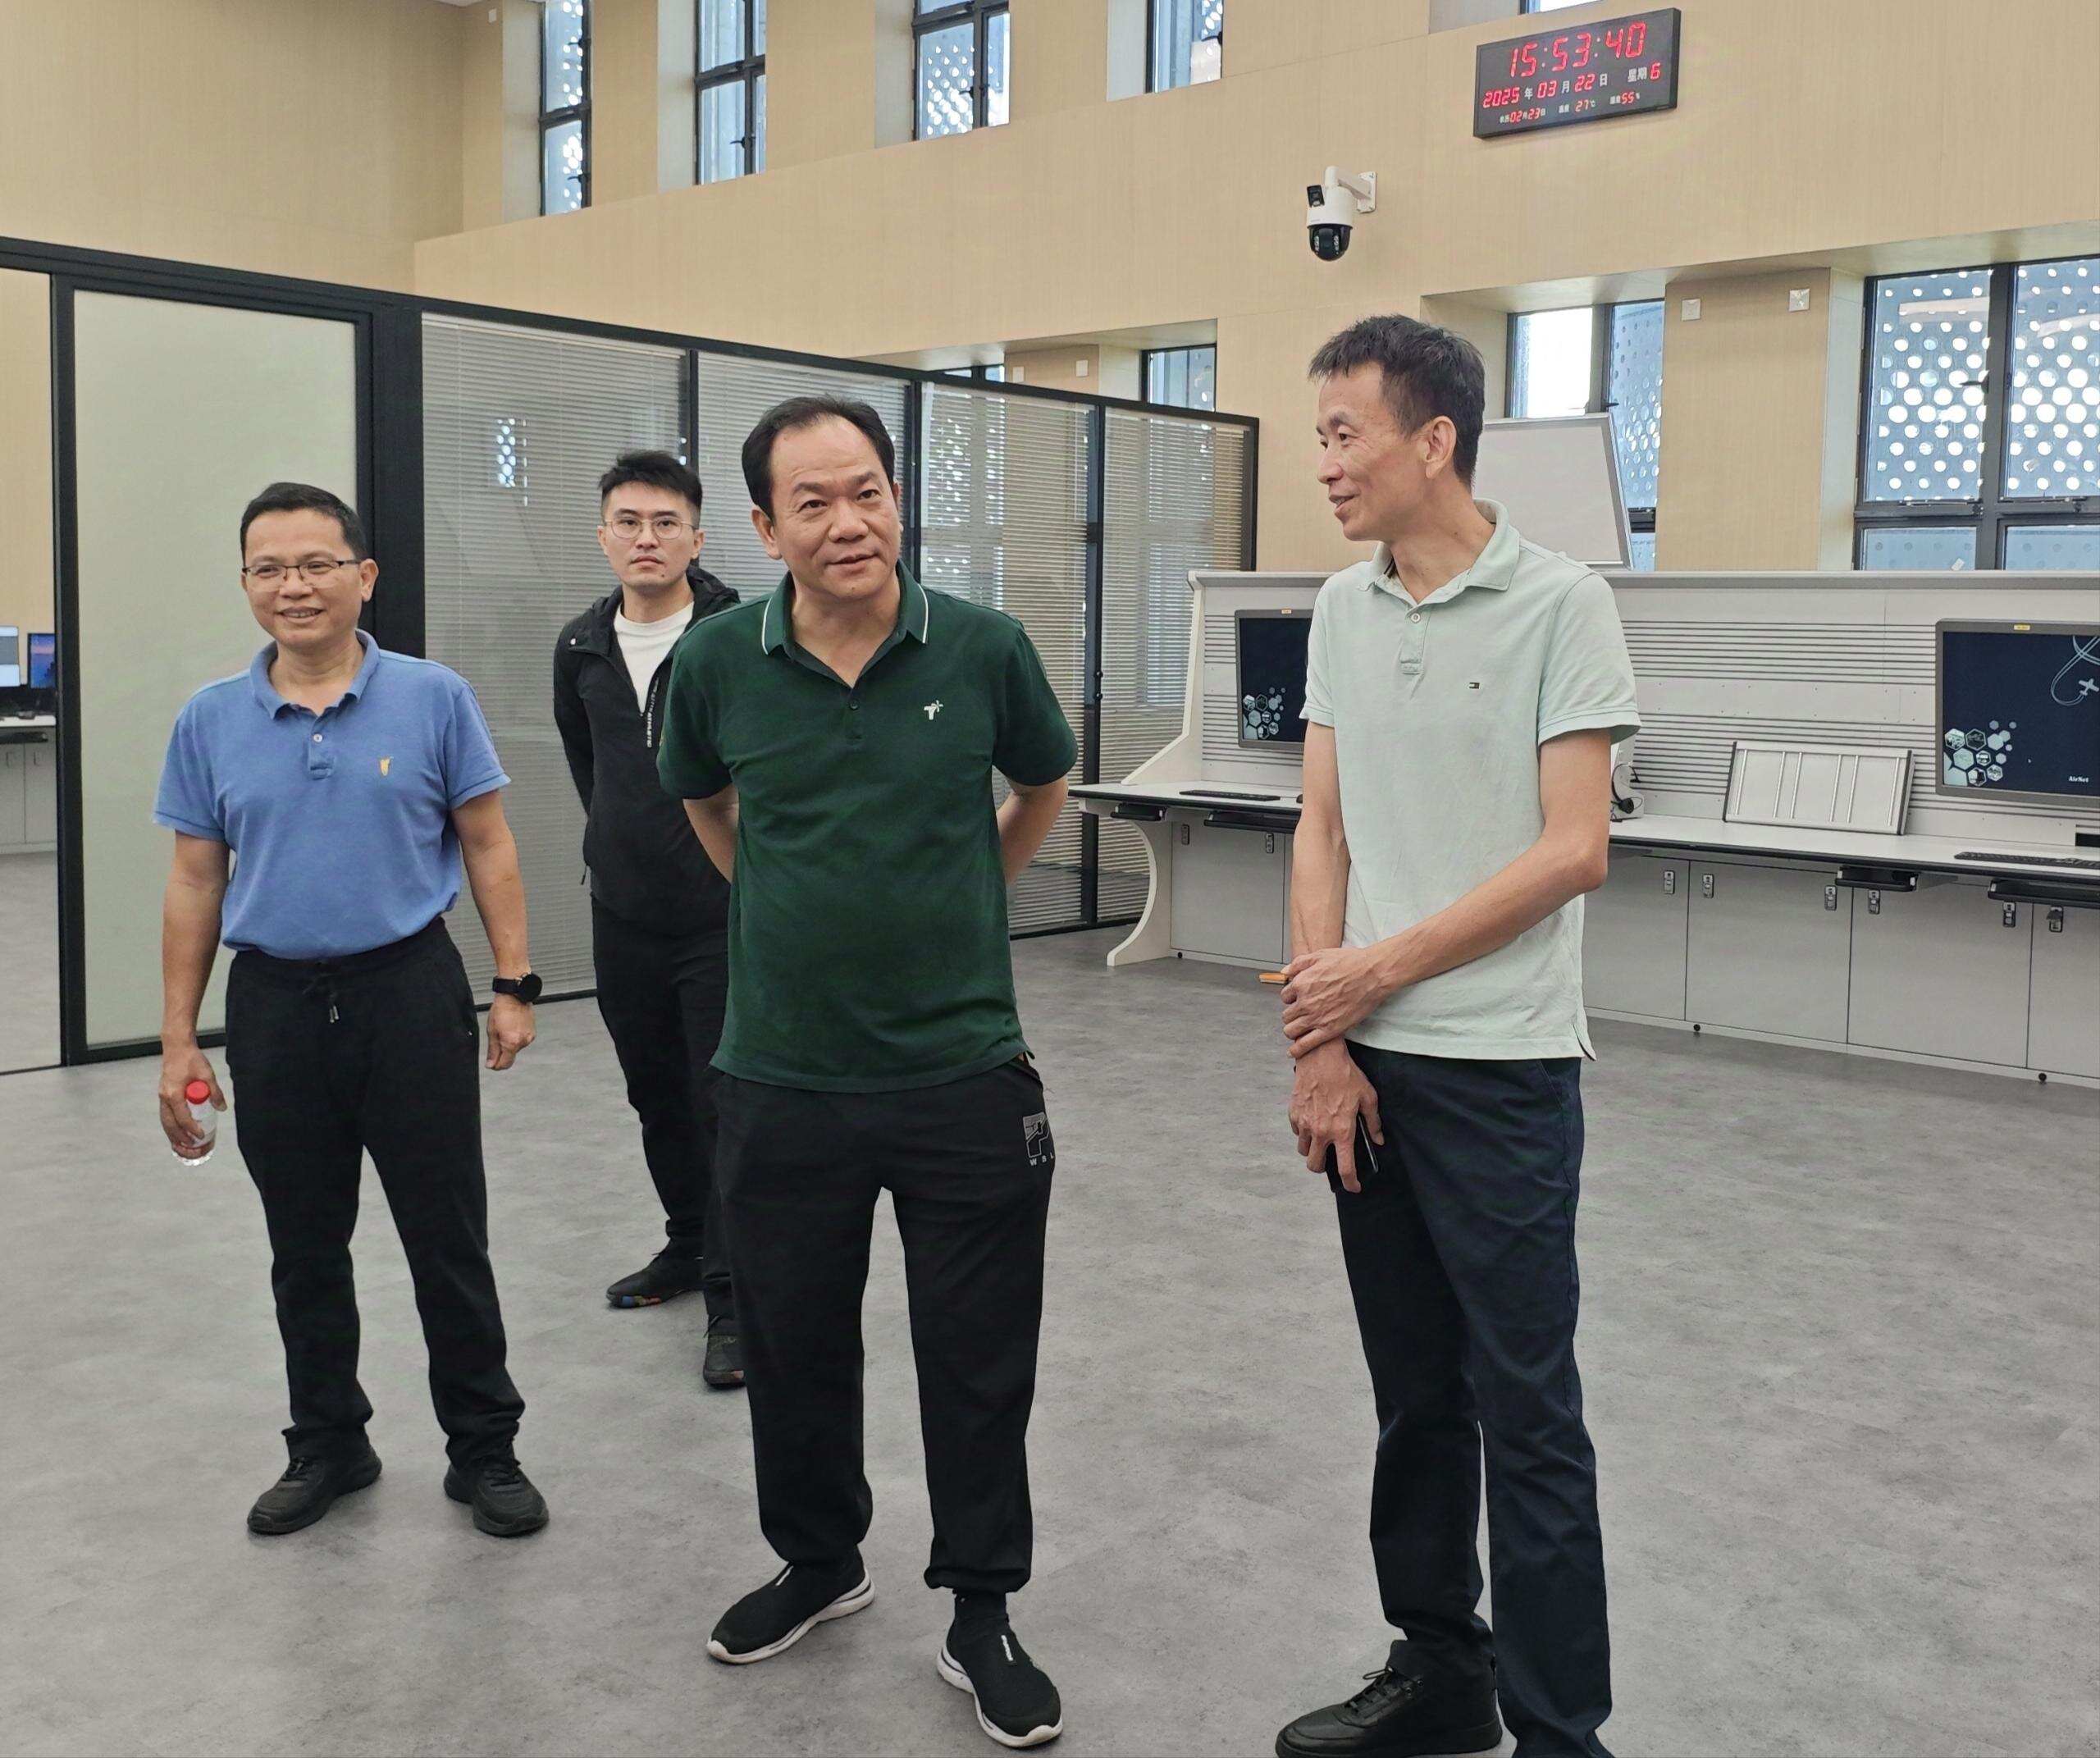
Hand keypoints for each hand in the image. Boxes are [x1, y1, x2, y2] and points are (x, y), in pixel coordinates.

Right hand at [158, 1043, 225, 1158]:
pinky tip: (176, 1132)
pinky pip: (165, 1114)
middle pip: (169, 1123)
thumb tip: (222, 1108)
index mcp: (174, 1093)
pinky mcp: (163, 1094)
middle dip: (179, 1137)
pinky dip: (170, 1125)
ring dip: (172, 1134)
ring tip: (182, 1145)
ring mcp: (162, 1096)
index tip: (201, 1136)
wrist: (177, 1047)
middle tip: (191, 1146)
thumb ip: (215, 1092)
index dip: (191, 1128)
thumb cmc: (191, 1059)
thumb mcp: (207, 1074)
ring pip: (165, 1120)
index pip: (182, 1117)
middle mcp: (165, 1097)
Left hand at [487, 997, 534, 1070]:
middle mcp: (523, 1042)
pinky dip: (516, 1039)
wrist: (514, 997)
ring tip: (504, 1030)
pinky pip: (522, 1041)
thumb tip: (491, 1064)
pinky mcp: (532, 1033)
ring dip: (509, 1045)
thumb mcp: (492, 1031)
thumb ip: (492, 1050)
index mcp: (511, 1043)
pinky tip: (511, 1028)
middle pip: (511, 1057)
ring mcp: (529, 1038)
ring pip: (516, 1049)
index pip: (505, 1064)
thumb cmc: (502, 1010)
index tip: (491, 1063)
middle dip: (502, 1054)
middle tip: (496, 1041)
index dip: (496, 1065)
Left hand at [1280, 945, 1391, 1057]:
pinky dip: (1296, 1050)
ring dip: (1292, 1030)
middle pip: (1286, 1015)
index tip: (1299, 999)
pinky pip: (1305, 1044)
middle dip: (1292, 1014)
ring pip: (1291, 1030)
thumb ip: (1299, 964)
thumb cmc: (1349, 962)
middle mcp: (1305, 1002)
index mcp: (1301, 983)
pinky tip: (1292, 1052)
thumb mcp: (1320, 955)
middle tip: (1301, 1014)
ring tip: (1298, 1029)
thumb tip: (1285, 972)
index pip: (1285, 996)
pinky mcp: (1329, 1030)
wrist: (1372, 975)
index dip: (1292, 997)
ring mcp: (1316, 1017)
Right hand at [1287, 1041, 1382, 1193]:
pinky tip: (1313, 1121)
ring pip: (1304, 1151)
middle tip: (1330, 1160)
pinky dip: (1304, 1132)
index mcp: (1342, 1131)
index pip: (1345, 1168)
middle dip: (1323, 1169)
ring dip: (1312, 1150)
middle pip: (1315, 1166)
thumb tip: (1378, 1139)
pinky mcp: (1294, 1113)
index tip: (1353, 1187)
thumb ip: (1373, 1122)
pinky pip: (1297, 1132)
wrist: (1321, 1057)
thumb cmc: (1346, 1075)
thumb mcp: (1368, 1097)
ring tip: (1321, 1140)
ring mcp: (1305, 1123)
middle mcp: (1321, 1132)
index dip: (1350, 1183)